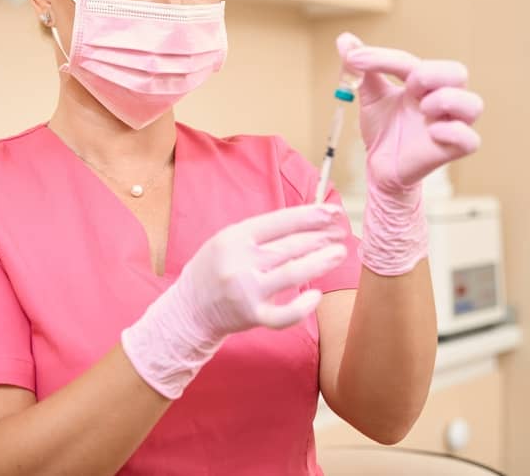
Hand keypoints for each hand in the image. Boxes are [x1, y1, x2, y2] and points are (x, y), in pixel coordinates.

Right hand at [121, 203, 347, 398]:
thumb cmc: (216, 268)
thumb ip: (262, 234)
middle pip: (289, 246)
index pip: (279, 222)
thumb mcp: (229, 240)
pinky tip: (316, 296)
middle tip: (340, 234)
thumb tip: (307, 224)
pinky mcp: (252, 316)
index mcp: (234, 237)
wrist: (189, 307)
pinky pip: (283, 315)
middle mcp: (240, 261)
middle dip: (319, 238)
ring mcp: (246, 290)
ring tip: (339, 253)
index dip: (309, 216)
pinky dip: (302, 307)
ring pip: (291, 273)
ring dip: (320, 262)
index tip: (332, 213)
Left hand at [336, 33, 483, 275]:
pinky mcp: (452, 150)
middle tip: (409, 86)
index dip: (384, 58)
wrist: (380, 167)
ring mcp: (450, 124)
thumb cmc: (383, 129)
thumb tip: (344, 39)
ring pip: (473, 104)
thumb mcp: (370, 97)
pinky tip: (433, 133)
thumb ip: (362, 70)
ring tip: (423, 109)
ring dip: (448, 100)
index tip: (355, 60)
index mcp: (423, 83)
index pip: (412, 62)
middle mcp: (442, 100)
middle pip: (458, 73)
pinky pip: (470, 140)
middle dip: (432, 73)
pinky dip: (454, 132)